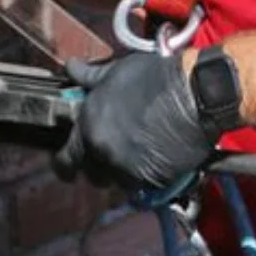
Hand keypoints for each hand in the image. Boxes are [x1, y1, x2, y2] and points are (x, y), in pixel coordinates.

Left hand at [52, 52, 213, 196]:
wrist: (193, 95)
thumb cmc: (154, 78)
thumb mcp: (116, 72)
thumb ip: (89, 77)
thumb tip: (70, 68)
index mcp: (90, 127)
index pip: (66, 158)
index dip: (63, 163)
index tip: (65, 166)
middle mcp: (104, 152)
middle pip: (92, 174)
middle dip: (97, 166)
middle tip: (109, 152)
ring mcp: (129, 169)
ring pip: (117, 181)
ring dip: (122, 171)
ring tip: (136, 152)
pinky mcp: (154, 180)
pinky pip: (143, 186)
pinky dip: (145, 176)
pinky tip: (154, 157)